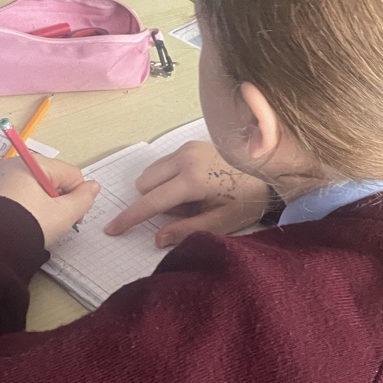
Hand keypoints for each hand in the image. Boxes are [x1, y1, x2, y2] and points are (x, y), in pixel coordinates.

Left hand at [0, 156, 99, 246]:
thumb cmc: (29, 225)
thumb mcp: (64, 214)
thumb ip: (84, 198)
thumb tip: (94, 186)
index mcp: (33, 164)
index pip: (71, 174)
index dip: (79, 195)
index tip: (76, 218)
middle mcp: (16, 165)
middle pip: (55, 179)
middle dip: (62, 200)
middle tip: (60, 222)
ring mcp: (4, 178)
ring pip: (40, 188)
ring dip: (48, 205)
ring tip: (43, 224)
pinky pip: (24, 194)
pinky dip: (32, 206)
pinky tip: (31, 222)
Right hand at [104, 141, 269, 246]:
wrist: (270, 170)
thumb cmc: (248, 199)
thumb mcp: (222, 222)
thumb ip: (187, 230)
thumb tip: (157, 238)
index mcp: (192, 180)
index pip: (151, 202)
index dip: (130, 217)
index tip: (112, 228)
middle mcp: (184, 159)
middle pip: (145, 184)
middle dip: (155, 202)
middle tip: (186, 211)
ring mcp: (186, 148)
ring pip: (152, 173)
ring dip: (161, 189)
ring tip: (191, 197)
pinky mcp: (190, 144)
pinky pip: (164, 164)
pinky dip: (169, 178)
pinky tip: (195, 183)